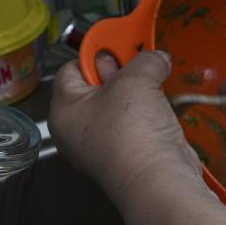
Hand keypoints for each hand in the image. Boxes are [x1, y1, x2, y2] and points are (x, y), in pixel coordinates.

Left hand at [49, 51, 205, 207]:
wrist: (157, 180)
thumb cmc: (131, 131)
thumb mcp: (136, 79)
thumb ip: (144, 59)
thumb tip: (156, 57)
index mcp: (63, 110)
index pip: (70, 68)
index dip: (95, 53)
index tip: (118, 44)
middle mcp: (76, 130)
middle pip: (95, 86)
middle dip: (121, 70)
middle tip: (140, 59)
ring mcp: (100, 145)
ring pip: (117, 106)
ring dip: (139, 92)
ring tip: (156, 80)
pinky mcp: (126, 156)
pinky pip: (133, 125)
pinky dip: (148, 113)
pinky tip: (163, 106)